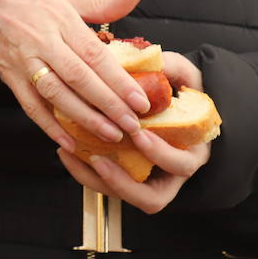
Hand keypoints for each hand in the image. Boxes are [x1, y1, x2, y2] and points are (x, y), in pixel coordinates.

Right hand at [0, 0, 149, 150]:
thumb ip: (106, 3)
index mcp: (60, 19)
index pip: (93, 54)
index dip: (118, 80)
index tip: (140, 101)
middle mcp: (41, 41)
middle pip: (77, 77)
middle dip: (107, 104)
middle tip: (132, 126)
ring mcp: (22, 60)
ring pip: (55, 94)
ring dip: (83, 118)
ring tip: (110, 135)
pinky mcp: (7, 75)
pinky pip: (30, 105)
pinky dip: (49, 125)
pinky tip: (70, 142)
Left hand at [57, 49, 209, 212]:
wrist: (172, 105)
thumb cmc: (180, 92)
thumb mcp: (183, 75)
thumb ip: (173, 67)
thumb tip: (158, 61)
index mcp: (191, 150)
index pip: (181, 165)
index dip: (161, 154)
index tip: (139, 134)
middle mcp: (171, 173)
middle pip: (151, 197)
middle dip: (123, 182)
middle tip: (98, 159)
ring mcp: (148, 180)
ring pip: (124, 197)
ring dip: (97, 181)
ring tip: (73, 156)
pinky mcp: (126, 178)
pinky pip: (106, 185)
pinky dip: (86, 174)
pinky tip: (66, 151)